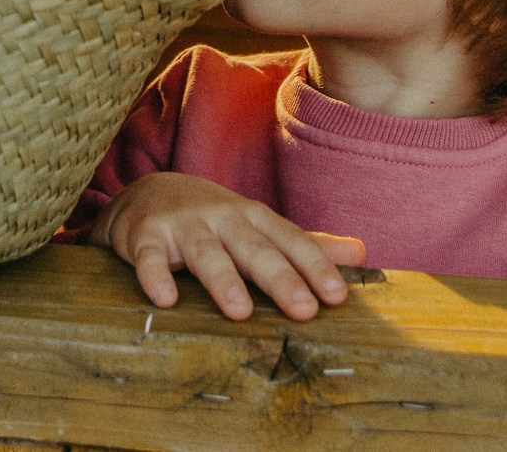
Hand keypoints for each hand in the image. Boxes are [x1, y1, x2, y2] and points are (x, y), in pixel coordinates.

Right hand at [90, 172, 365, 321]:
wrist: (147, 194)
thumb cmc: (214, 221)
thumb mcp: (260, 228)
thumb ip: (307, 243)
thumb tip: (362, 253)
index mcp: (255, 218)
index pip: (291, 241)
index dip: (315, 267)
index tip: (338, 297)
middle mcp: (223, 217)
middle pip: (255, 248)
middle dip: (279, 278)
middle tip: (303, 309)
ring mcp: (184, 224)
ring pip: (206, 252)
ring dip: (223, 280)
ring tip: (240, 311)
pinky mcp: (144, 235)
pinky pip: (149, 256)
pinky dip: (155, 274)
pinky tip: (164, 299)